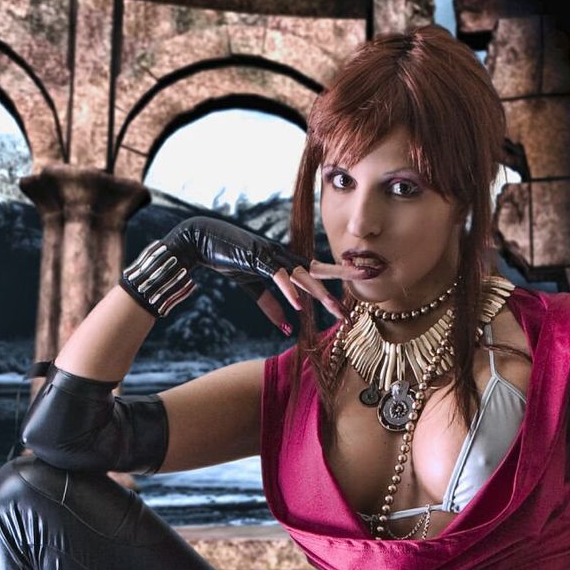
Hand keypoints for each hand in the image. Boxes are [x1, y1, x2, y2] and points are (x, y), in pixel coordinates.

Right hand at [162, 217, 359, 332]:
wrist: (203, 240)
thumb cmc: (229, 259)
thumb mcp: (252, 287)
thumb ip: (271, 307)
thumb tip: (287, 329)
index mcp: (285, 262)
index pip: (317, 270)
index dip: (339, 276)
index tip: (361, 281)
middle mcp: (283, 256)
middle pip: (319, 269)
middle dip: (343, 277)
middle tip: (367, 281)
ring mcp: (271, 256)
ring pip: (302, 275)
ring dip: (320, 293)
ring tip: (337, 310)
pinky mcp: (256, 258)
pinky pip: (277, 276)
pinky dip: (288, 291)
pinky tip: (298, 305)